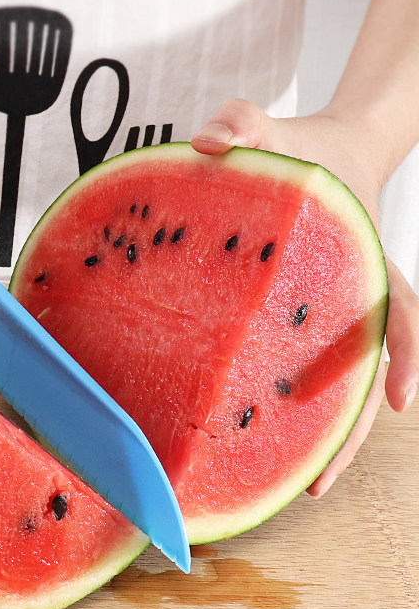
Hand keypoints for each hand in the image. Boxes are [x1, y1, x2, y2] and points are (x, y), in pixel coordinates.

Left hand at [192, 99, 418, 495]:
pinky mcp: (301, 314)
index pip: (402, 308)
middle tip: (317, 485)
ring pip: (339, 381)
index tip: (401, 405)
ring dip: (322, 435)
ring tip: (290, 487)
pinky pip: (299, 361)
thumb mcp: (269, 122)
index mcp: (358, 252)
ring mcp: (330, 306)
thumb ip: (243, 121)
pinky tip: (254, 432)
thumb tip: (209, 143)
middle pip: (368, 371)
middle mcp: (353, 289)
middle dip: (352, 430)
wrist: (325, 145)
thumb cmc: (302, 141)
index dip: (408, 355)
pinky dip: (287, 399)